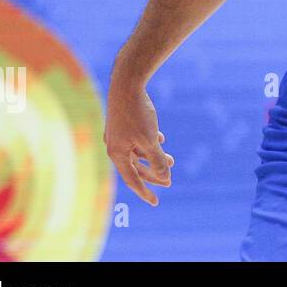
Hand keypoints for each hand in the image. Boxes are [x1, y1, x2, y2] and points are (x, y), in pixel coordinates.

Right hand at [104, 80, 173, 205]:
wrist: (126, 84)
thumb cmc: (137, 113)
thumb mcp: (150, 139)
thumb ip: (157, 159)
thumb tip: (164, 177)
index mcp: (117, 154)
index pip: (132, 179)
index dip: (145, 192)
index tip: (156, 202)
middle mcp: (114, 146)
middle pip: (135, 167)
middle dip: (153, 174)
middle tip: (170, 181)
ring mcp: (117, 134)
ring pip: (138, 151)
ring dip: (154, 157)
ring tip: (171, 159)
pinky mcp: (122, 123)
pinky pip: (136, 138)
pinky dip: (148, 142)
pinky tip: (161, 139)